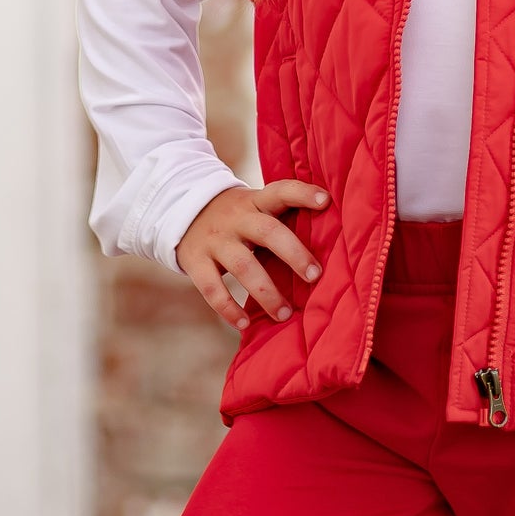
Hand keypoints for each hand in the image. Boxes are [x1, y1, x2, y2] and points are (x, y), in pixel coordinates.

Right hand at [175, 178, 329, 331]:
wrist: (181, 212)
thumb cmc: (238, 217)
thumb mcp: (256, 206)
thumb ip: (283, 218)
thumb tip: (333, 243)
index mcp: (256, 202)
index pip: (281, 191)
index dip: (303, 194)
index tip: (325, 201)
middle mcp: (237, 218)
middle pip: (267, 232)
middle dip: (294, 254)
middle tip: (315, 276)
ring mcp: (215, 240)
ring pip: (243, 266)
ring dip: (266, 292)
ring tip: (285, 314)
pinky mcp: (195, 261)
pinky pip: (212, 288)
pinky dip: (228, 309)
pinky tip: (244, 324)